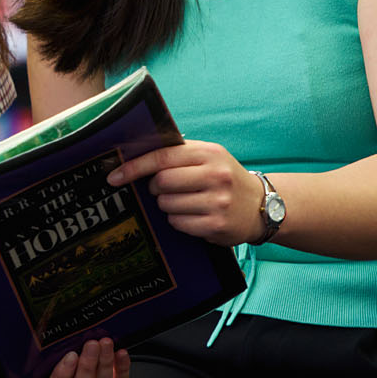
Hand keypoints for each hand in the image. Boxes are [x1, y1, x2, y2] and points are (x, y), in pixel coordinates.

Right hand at [33, 337, 129, 377]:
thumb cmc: (51, 372)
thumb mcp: (42, 369)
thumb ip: (45, 361)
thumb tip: (52, 343)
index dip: (61, 376)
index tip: (70, 356)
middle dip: (87, 366)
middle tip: (92, 345)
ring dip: (105, 364)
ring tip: (105, 344)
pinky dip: (122, 369)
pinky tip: (120, 354)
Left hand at [108, 140, 263, 246]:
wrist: (262, 206)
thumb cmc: (224, 178)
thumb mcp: (208, 157)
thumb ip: (177, 153)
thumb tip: (134, 152)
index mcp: (209, 153)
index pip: (162, 156)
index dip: (134, 166)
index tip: (114, 176)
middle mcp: (215, 175)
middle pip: (161, 182)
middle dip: (154, 188)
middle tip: (164, 189)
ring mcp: (218, 202)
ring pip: (166, 204)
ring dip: (167, 205)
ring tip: (185, 202)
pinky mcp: (216, 225)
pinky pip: (177, 223)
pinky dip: (178, 220)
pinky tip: (193, 216)